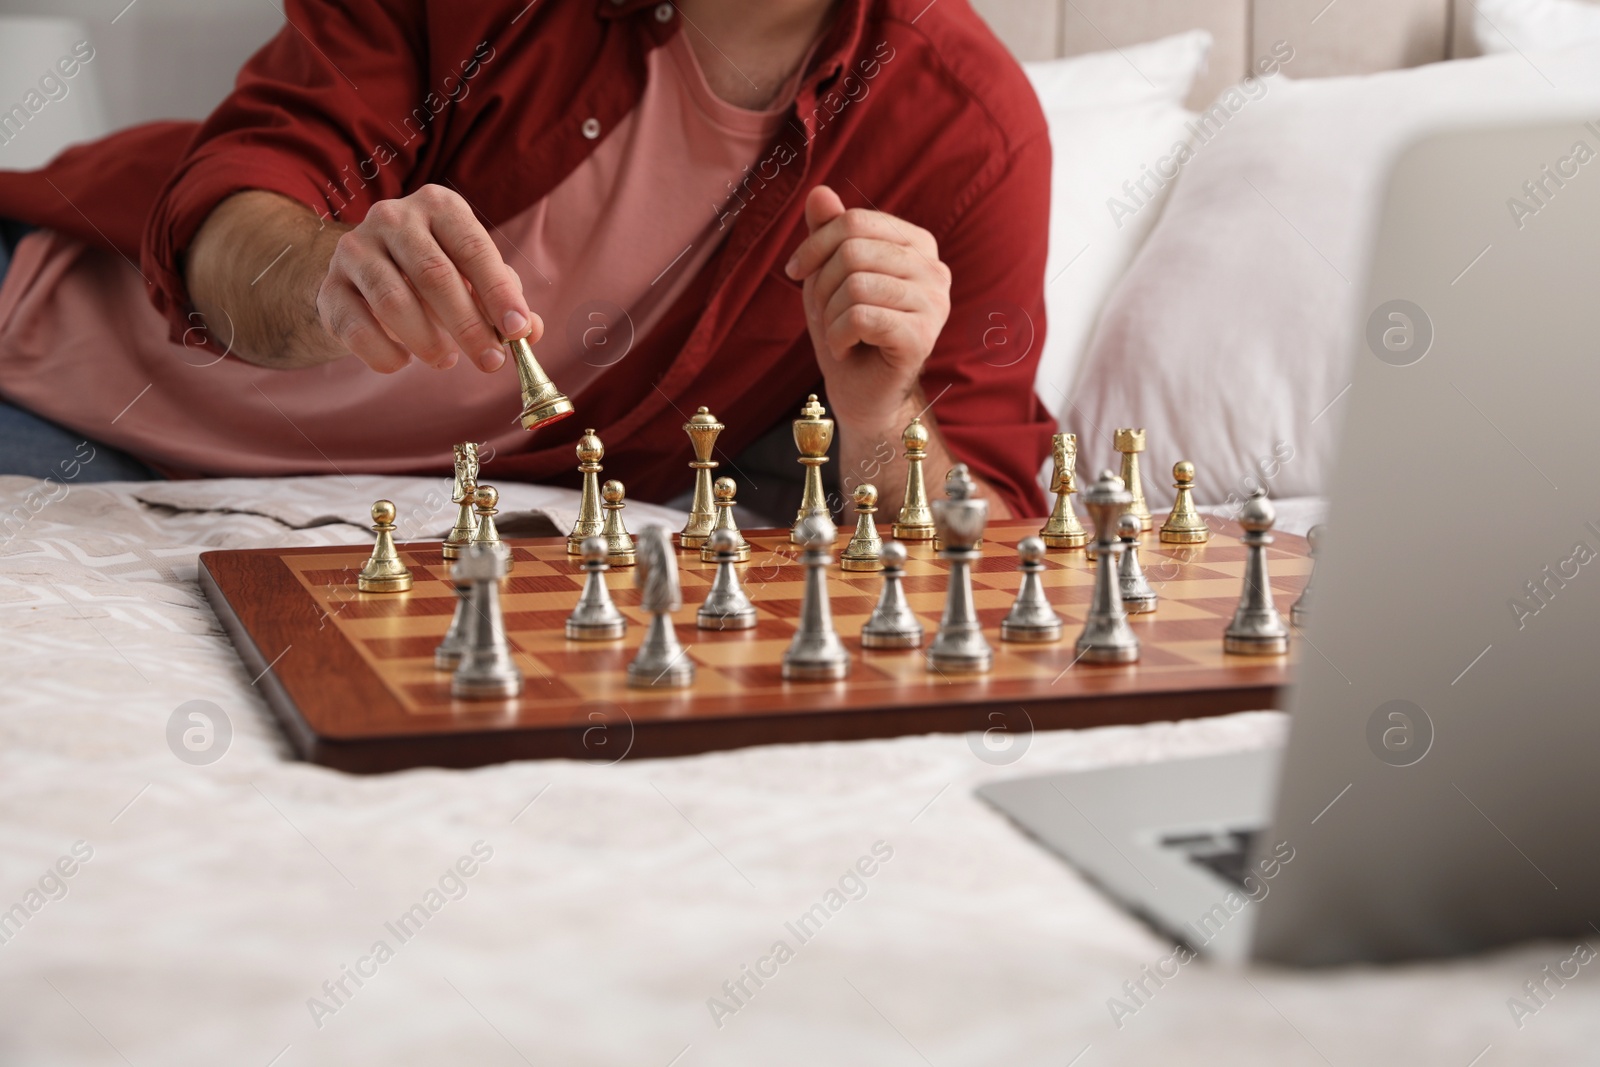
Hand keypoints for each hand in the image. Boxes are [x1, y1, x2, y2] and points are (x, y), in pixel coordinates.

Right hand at [316, 184, 540, 372]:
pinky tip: (401, 361)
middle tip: (490, 361)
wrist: (360, 275)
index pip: (473, 248)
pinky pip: (356, 327)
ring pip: (393, 301)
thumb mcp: (473, 277)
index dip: (497, 292)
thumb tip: (530, 330)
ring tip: (446, 360)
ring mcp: (355, 249)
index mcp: (438, 207)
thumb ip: (504, 300)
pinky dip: (384, 353)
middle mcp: (393, 218)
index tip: (516, 330)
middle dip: (468, 326)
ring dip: (427, 340)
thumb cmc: (431, 275)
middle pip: (434, 275)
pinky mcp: (330, 287)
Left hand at [784, 185, 951, 429]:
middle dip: (821, 284)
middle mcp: (934, 269)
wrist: (863, 393)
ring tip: (837, 333)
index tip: (795, 271)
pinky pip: (860, 318)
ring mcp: (936, 303)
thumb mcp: (829, 275)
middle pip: (854, 250)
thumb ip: (828, 233)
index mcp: (916, 244)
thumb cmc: (848, 331)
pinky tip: (845, 348)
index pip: (856, 221)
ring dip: (829, 314)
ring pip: (856, 284)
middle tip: (823, 313)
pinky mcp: (924, 336)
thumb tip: (819, 191)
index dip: (814, 244)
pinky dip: (837, 336)